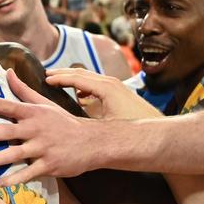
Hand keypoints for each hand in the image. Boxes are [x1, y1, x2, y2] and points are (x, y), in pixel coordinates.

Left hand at [0, 69, 92, 185]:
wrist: (92, 142)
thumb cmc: (65, 122)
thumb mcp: (45, 104)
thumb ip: (24, 90)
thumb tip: (8, 72)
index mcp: (33, 113)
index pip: (7, 106)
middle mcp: (36, 129)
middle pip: (6, 131)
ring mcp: (42, 148)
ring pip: (14, 154)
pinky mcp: (48, 165)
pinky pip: (26, 173)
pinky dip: (11, 179)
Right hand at [45, 68, 162, 120]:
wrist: (158, 130)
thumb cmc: (133, 130)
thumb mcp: (105, 126)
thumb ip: (85, 118)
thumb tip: (66, 120)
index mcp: (105, 88)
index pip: (77, 78)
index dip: (60, 78)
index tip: (45, 79)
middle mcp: (110, 83)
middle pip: (81, 73)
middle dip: (63, 73)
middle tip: (47, 75)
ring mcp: (115, 86)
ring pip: (89, 77)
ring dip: (73, 78)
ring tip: (58, 81)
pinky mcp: (119, 92)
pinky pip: (96, 83)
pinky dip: (83, 85)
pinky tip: (79, 95)